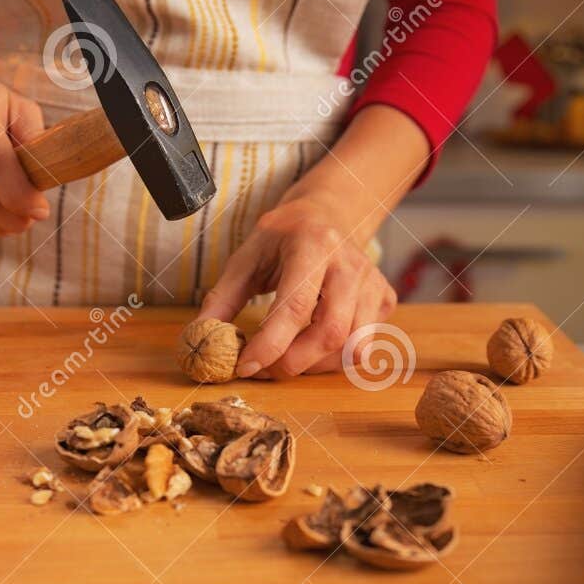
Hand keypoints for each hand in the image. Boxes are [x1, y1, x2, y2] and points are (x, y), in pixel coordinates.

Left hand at [196, 197, 397, 377]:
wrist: (327, 214)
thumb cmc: (282, 239)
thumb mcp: (246, 257)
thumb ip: (222, 298)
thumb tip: (199, 338)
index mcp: (313, 245)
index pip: (294, 306)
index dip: (269, 345)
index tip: (245, 367)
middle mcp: (350, 263)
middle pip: (330, 332)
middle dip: (293, 362)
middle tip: (265, 369)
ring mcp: (373, 282)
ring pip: (351, 346)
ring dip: (314, 364)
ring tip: (287, 356)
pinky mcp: (385, 299)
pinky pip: (362, 346)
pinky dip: (333, 358)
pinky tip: (312, 344)